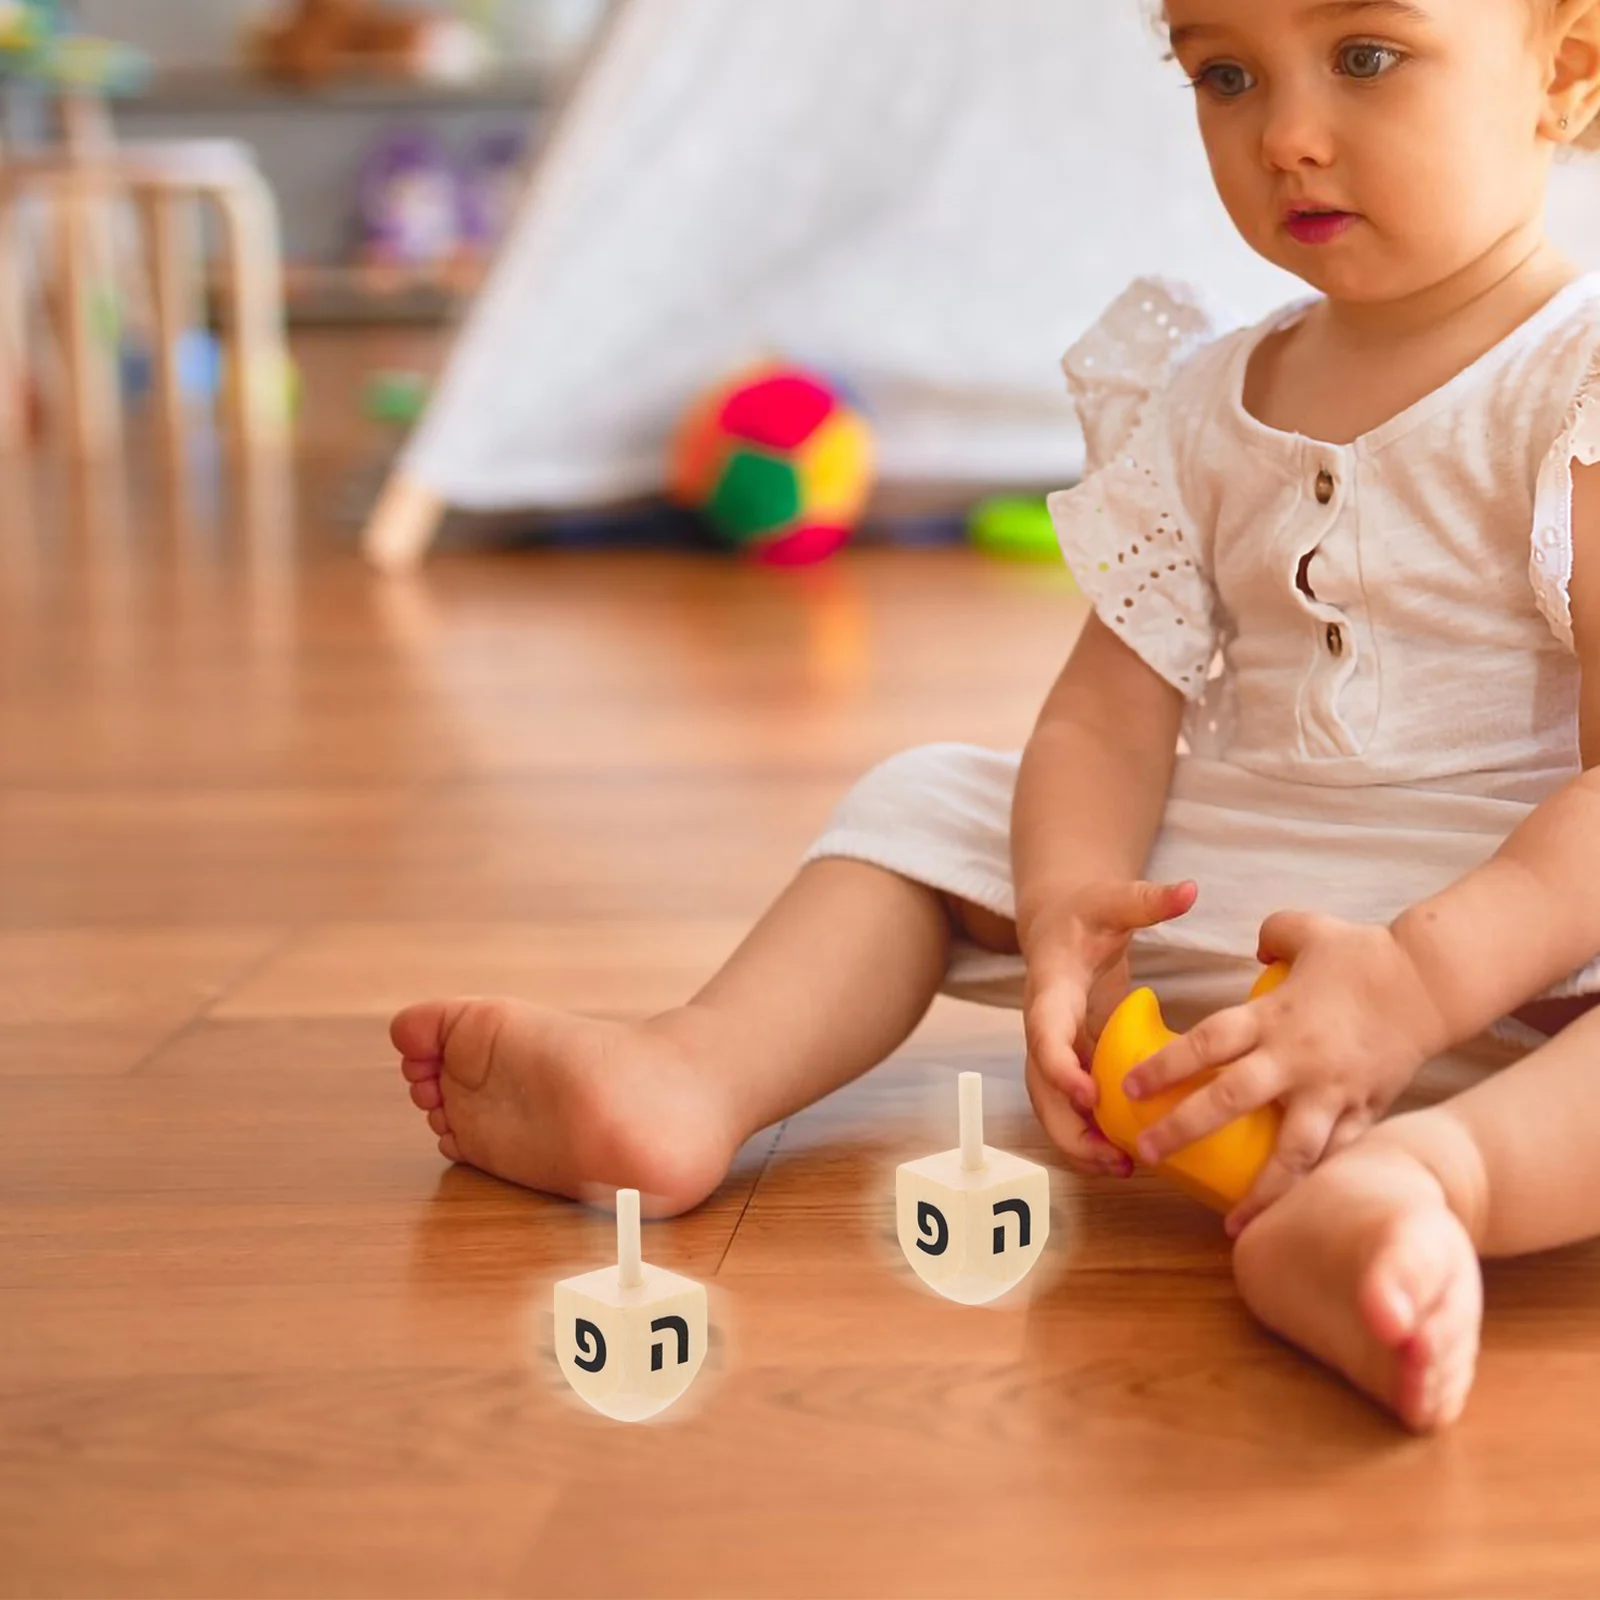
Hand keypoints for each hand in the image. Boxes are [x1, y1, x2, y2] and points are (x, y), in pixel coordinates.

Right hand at [1021, 878, 1199, 1176]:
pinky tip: (1125, 1156)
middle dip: (1069, 1126)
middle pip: (1040, 1086)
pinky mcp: (1072, 1061)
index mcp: (1050, 990)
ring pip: (1052, 1106)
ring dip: (1079, 1140)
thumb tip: (1189, 889)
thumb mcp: (1113, 900)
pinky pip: (1072, 1106)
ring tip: (1121, 1168)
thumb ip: (1147, 899)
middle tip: (1110, 1154)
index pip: (1043, 1033)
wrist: (1059, 924)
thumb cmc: (1085, 913)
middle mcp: (1043, 1026)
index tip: (1089, 1093)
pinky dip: (1091, 1133)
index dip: (1060, 1067)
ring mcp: (1055, 1048)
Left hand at [1122, 910, 1448, 1235]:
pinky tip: (1298, 1217)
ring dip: (1261, 1190)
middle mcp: (1297, 1058)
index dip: (1166, 1064)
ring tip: (1233, 1225)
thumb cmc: (1364, 954)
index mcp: (1274, 1016)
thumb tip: (1254, 949)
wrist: (1432, 981)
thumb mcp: (1307, 930)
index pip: (1207, 1042)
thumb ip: (1271, 935)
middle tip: (1146, 1153)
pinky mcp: (1365, 1110)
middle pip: (1231, 1098)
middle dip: (1184, 1128)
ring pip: (1292, 1150)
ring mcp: (1332, 1090)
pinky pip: (1337, 1156)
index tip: (1128, 1087)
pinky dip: (1316, 1186)